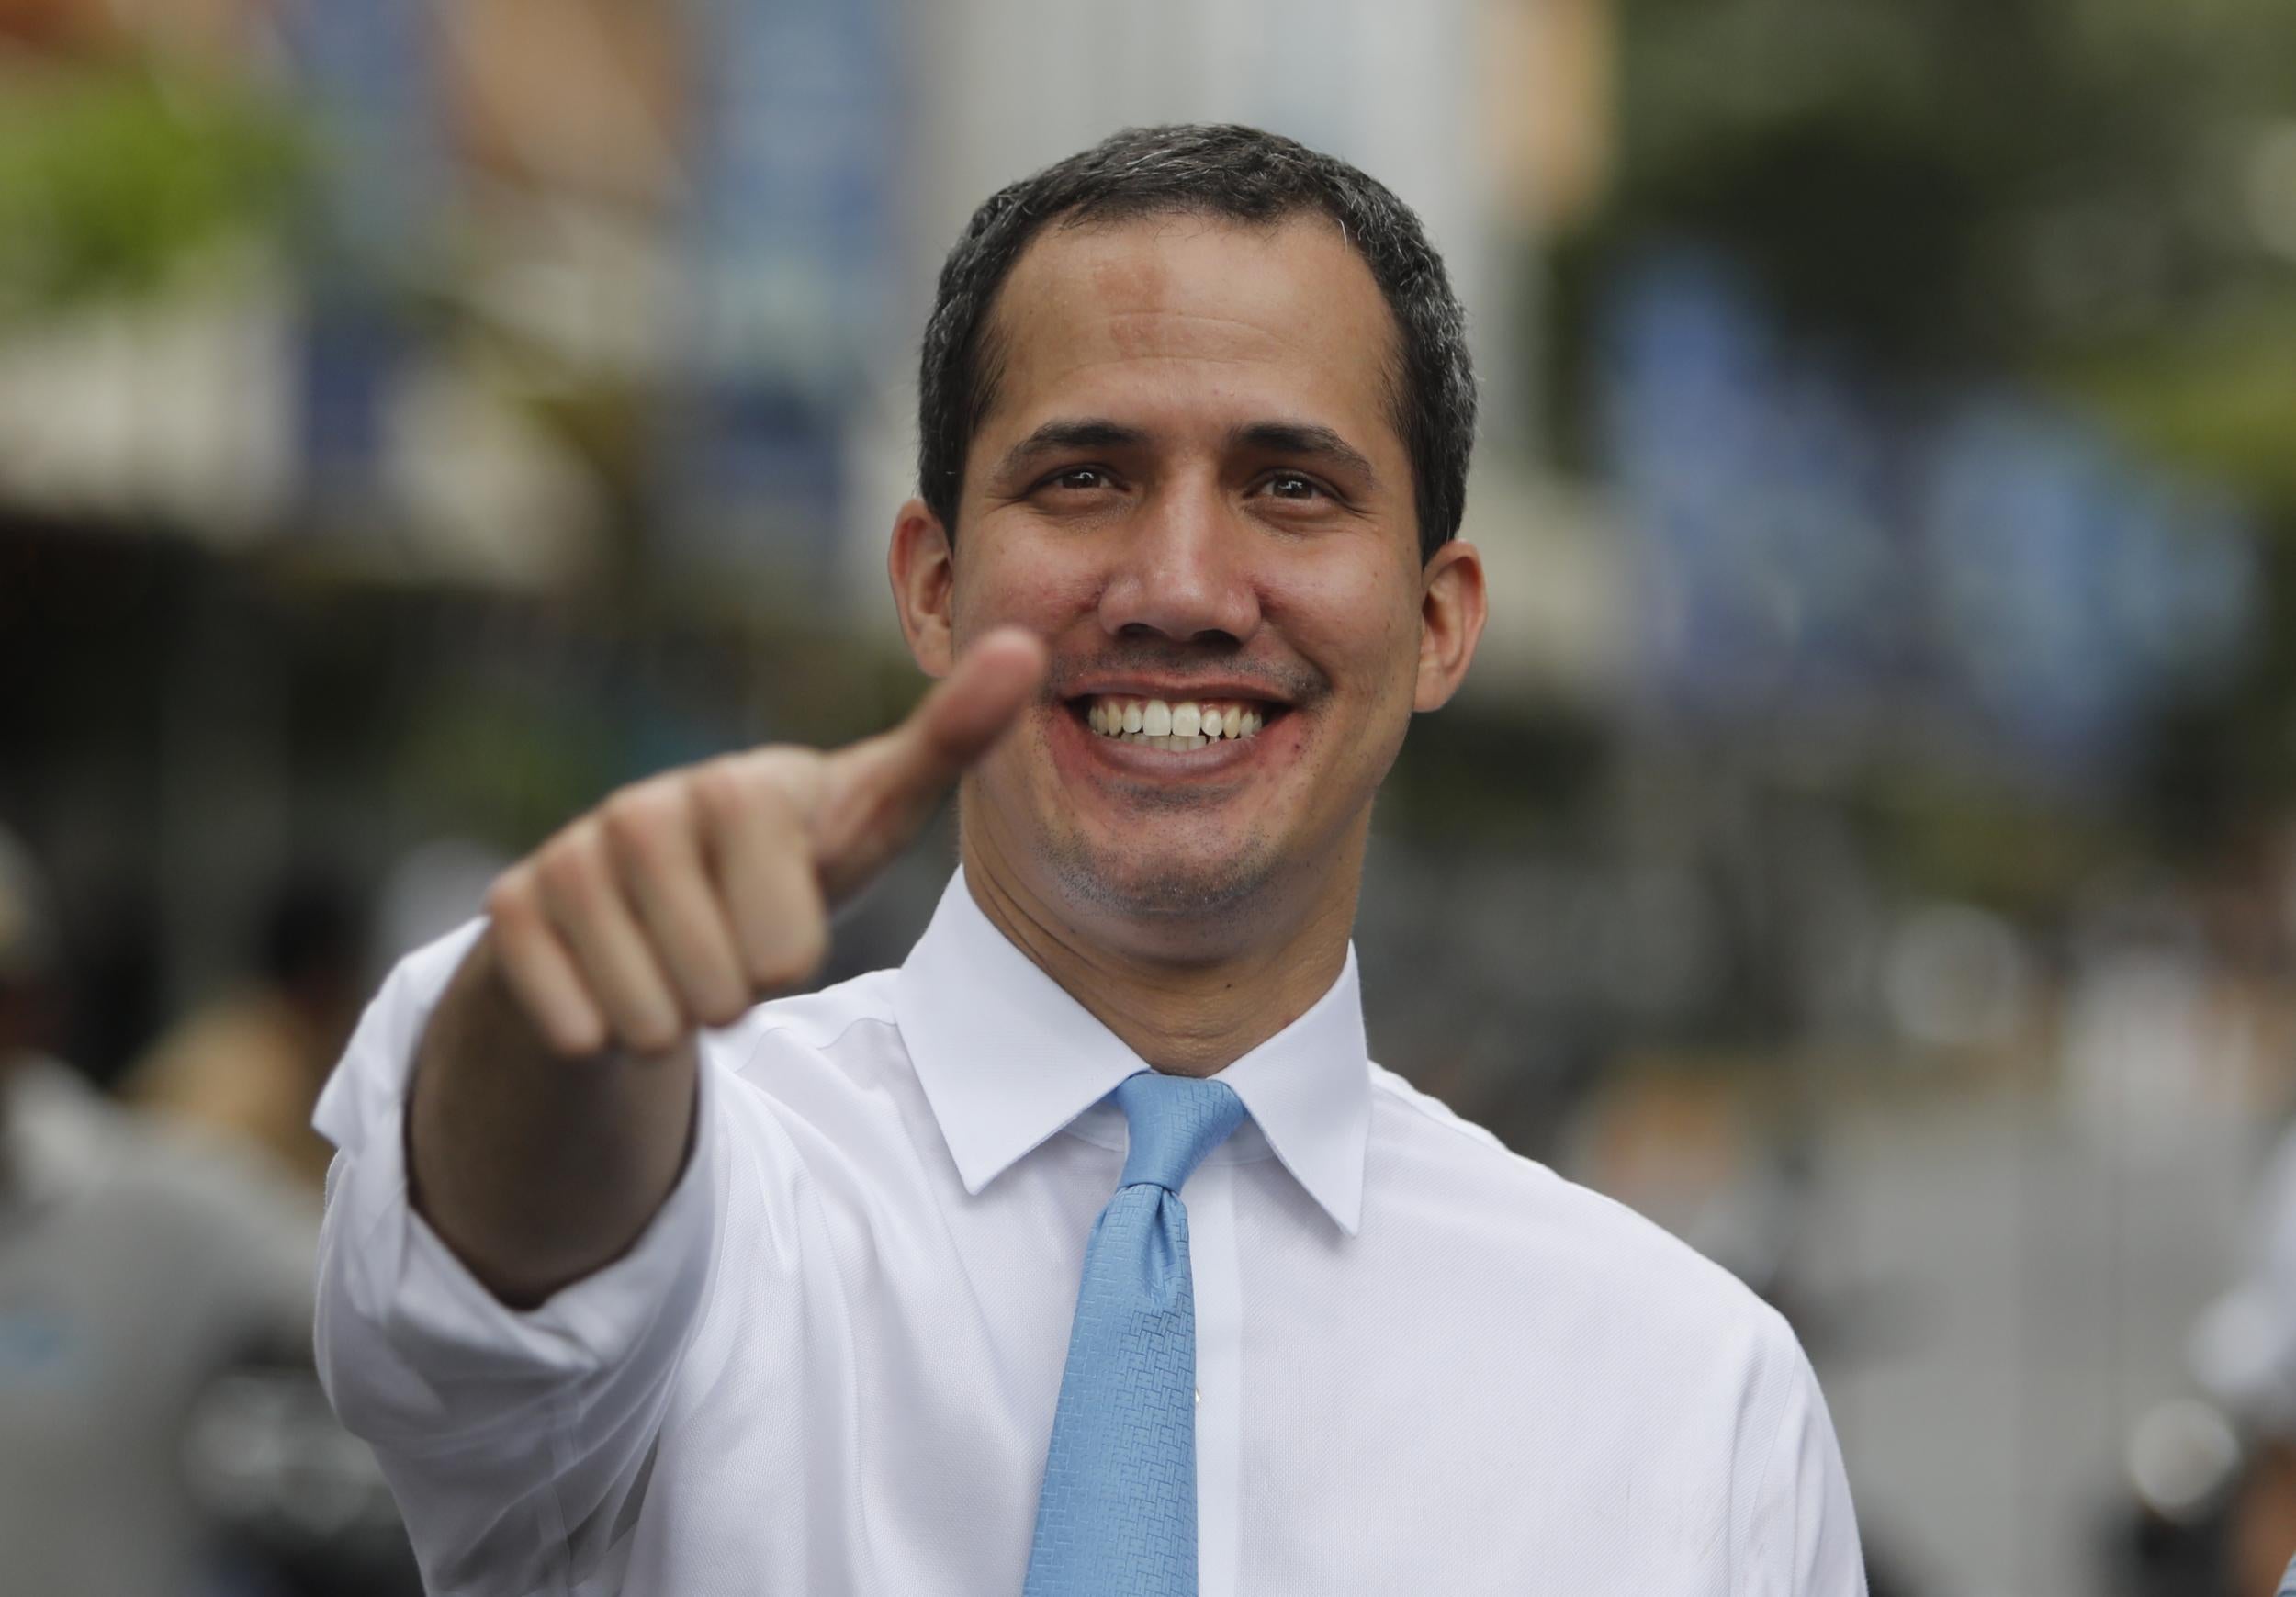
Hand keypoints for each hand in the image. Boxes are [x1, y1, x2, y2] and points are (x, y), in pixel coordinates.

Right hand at [482, 627, 1047, 1057]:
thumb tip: (1030, 645)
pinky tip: (609, 982)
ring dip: (670, 1021)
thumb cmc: (788, 857)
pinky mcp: (512, 908)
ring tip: (679, 965)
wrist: (659, 902)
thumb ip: (951, 741)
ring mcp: (571, 856)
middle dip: (733, 1000)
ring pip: (643, 1021)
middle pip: (717, 996)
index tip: (787, 930)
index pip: (786, 950)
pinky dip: (598, 1034)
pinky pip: (569, 1031)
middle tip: (730, 951)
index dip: (790, 961)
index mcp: (743, 792)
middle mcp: (645, 810)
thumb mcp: (871, 813)